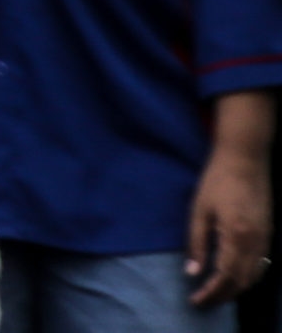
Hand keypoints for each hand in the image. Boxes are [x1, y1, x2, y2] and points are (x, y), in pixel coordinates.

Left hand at [192, 94, 276, 304]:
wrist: (245, 159)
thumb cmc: (216, 181)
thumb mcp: (199, 210)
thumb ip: (196, 243)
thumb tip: (192, 273)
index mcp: (236, 237)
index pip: (225, 277)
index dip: (211, 293)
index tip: (195, 300)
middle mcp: (255, 243)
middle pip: (242, 281)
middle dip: (223, 295)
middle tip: (204, 301)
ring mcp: (266, 239)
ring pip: (255, 276)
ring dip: (237, 289)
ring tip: (216, 293)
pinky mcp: (269, 233)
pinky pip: (261, 265)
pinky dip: (248, 277)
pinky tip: (234, 276)